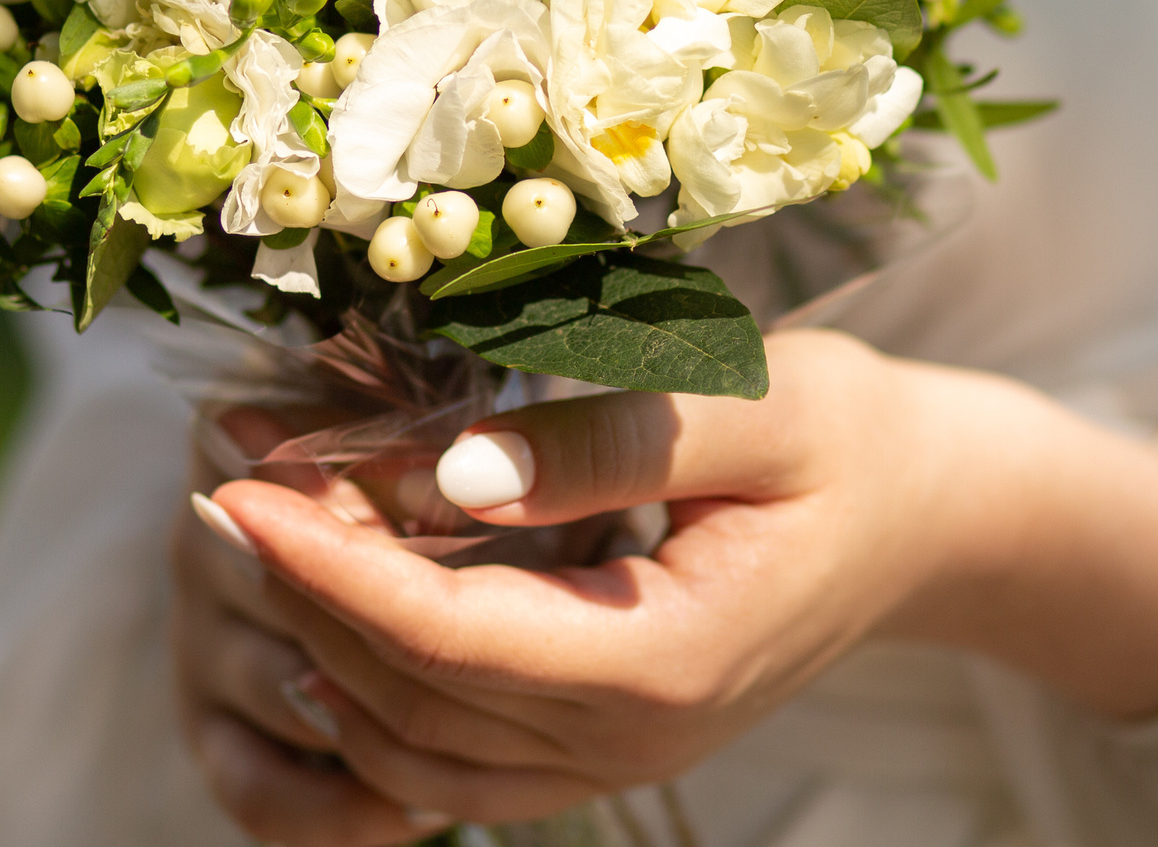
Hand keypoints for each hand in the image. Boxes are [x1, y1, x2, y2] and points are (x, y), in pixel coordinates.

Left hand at [178, 331, 1157, 841]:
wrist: (934, 516)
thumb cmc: (856, 436)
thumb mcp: (761, 401)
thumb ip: (612, 438)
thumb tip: (450, 474)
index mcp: (662, 659)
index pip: (446, 634)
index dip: (326, 564)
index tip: (236, 484)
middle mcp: (628, 738)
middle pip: (409, 690)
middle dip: (300, 582)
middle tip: (224, 466)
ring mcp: (614, 755)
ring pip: (412, 737)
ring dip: (323, 634)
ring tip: (261, 517)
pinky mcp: (602, 740)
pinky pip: (451, 754)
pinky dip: (375, 689)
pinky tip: (331, 608)